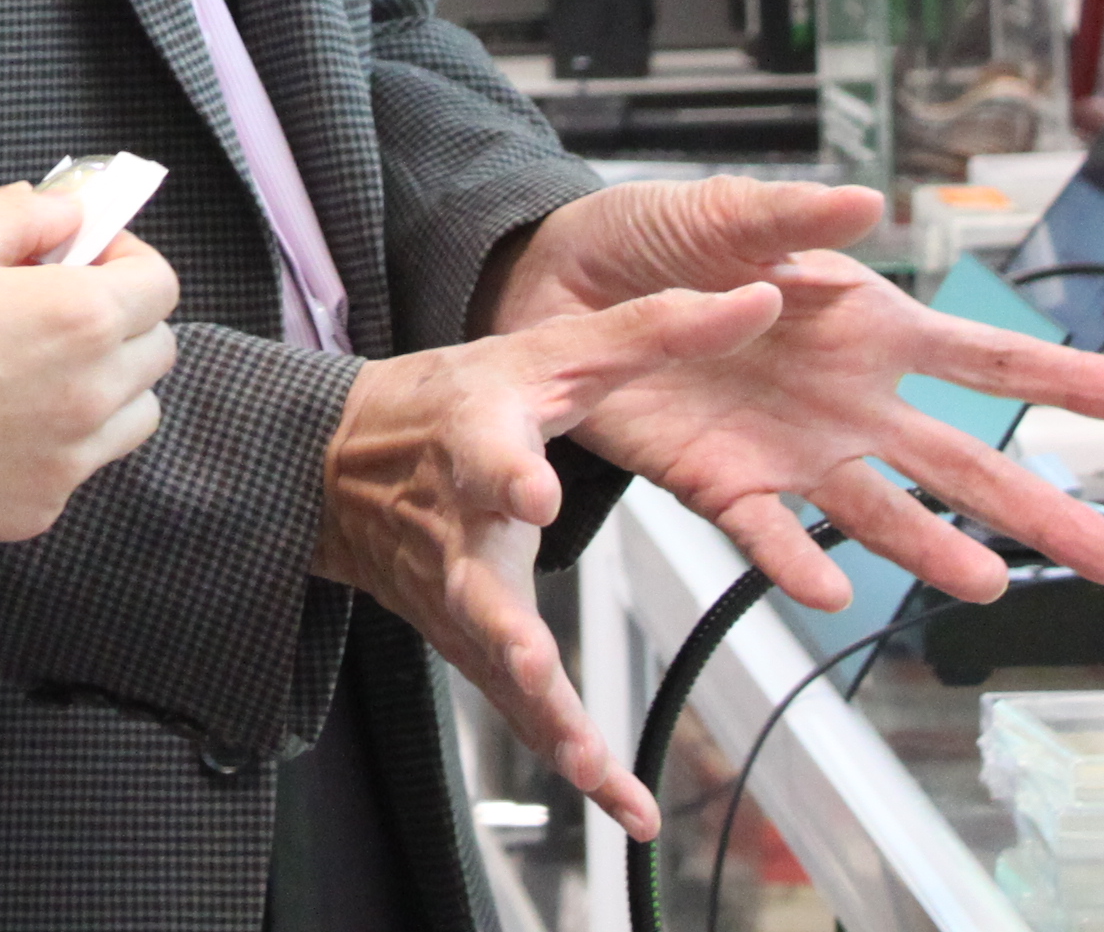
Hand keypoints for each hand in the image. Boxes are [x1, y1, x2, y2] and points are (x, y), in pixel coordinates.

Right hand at [0, 184, 181, 541]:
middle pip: (156, 351)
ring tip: (41, 365)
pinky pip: (76, 467)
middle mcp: (90, 395)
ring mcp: (67, 461)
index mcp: (79, 318)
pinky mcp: (35, 508)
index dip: (126, 258)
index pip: (159, 282)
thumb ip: (23, 217)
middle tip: (63, 306)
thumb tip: (64, 214)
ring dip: (106, 384)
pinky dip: (55, 442)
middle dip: (120, 321)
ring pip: (133, 417)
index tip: (89, 256)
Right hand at [313, 284, 784, 835]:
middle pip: (475, 587)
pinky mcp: (468, 646)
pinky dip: (573, 758)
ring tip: (592, 768)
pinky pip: (521, 711)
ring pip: (498, 669)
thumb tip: (763, 298)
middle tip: (534, 660)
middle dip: (507, 629)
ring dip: (547, 719)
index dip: (507, 474)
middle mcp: (457, 528)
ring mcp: (457, 598)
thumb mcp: (549, 350)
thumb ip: (656, 330)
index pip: (485, 454)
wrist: (340, 467)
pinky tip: (624, 806)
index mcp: (472, 440)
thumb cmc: (459, 399)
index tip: (531, 493)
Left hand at [487, 180, 1103, 610]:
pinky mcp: (721, 483)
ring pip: (883, 514)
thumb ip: (790, 214)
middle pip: (961, 460)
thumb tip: (864, 203)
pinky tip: (834, 590)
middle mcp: (846, 400)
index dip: (1062, 380)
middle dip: (1036, 506)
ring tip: (987, 587)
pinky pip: (770, 534)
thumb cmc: (649, 240)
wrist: (551, 289)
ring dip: (935, 551)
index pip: (982, 358)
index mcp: (863, 325)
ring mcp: (791, 450)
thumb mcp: (720, 211)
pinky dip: (799, 563)